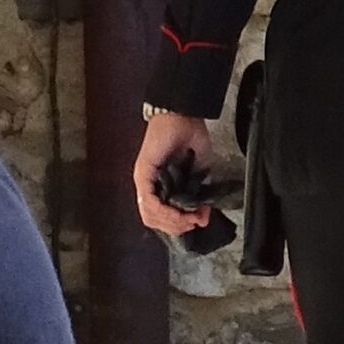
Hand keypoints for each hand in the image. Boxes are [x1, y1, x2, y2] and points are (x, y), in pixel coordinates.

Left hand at [133, 111, 214, 234]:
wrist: (184, 116)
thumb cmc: (190, 138)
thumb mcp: (199, 173)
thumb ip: (198, 195)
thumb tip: (201, 217)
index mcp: (160, 186)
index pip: (162, 218)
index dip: (180, 226)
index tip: (198, 222)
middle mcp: (148, 185)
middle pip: (154, 221)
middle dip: (178, 227)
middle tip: (194, 222)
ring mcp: (143, 180)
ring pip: (150, 216)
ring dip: (173, 222)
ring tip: (189, 219)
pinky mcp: (142, 174)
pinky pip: (149, 202)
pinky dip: (166, 212)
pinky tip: (180, 213)